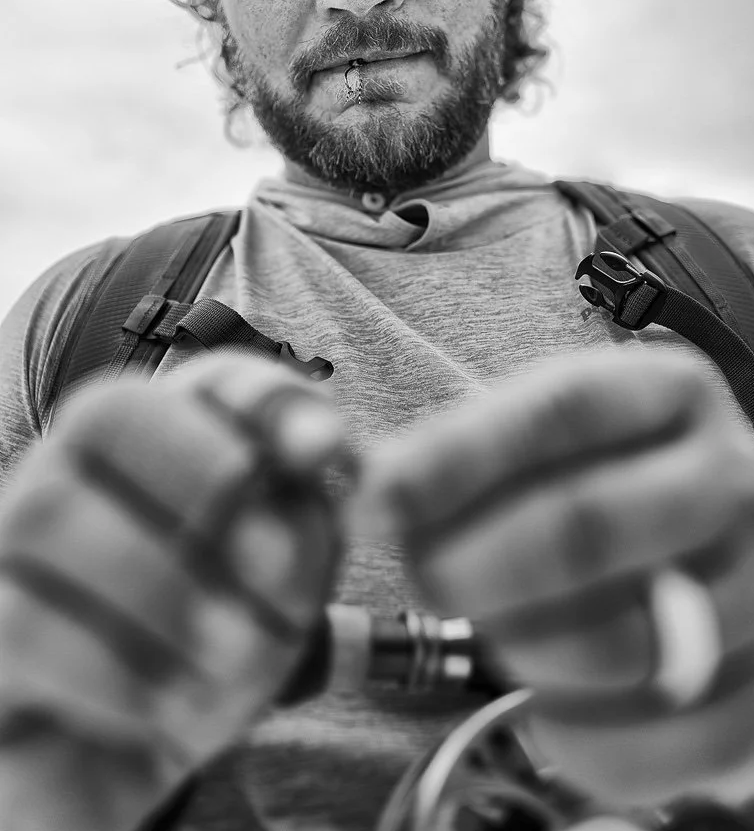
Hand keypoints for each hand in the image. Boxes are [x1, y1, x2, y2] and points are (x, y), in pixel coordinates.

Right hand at [0, 350, 345, 830]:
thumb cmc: (208, 659)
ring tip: (231, 653)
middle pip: (105, 411)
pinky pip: (22, 623)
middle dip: (200, 473)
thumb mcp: (280, 594)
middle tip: (271, 562)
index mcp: (159, 457)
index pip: (204, 378)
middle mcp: (68, 481)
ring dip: (165, 586)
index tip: (325, 454)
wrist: (125, 773)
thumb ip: (306, 517)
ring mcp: (8, 557)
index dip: (267, 398)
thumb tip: (322, 451)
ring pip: (47, 511)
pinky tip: (170, 705)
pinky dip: (118, 668)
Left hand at [354, 345, 753, 808]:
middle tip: (421, 580)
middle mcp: (735, 480)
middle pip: (587, 524)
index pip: (560, 409)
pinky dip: (583, 735)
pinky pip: (669, 739)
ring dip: (522, 648)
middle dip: (475, 565)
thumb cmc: (606, 483)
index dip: (457, 456)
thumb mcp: (545, 439)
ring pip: (622, 641)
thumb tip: (375, 494)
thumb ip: (465, 454)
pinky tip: (547, 706)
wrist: (713, 557)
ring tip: (491, 630)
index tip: (375, 500)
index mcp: (672, 392)